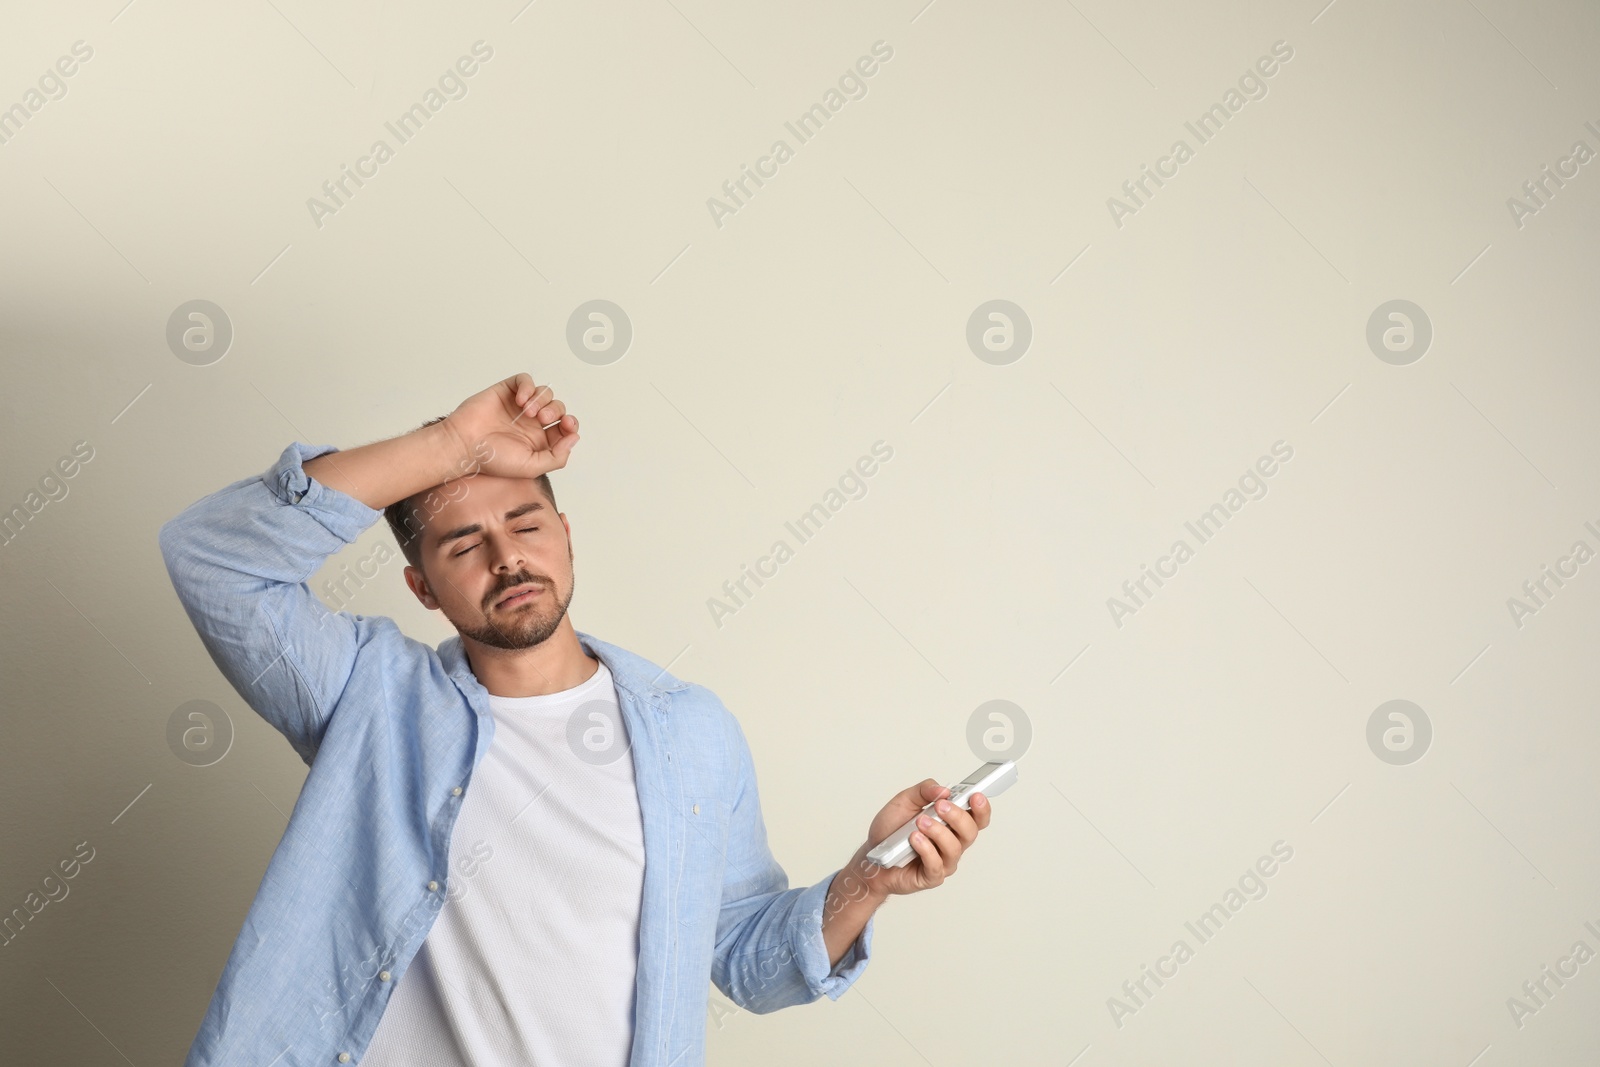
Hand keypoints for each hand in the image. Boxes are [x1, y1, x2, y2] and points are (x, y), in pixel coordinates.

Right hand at [444, 373, 578, 480]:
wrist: (464, 445)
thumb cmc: (492, 459)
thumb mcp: (531, 467)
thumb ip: (557, 456)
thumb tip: (574, 438)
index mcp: (539, 440)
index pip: (565, 427)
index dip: (571, 424)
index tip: (566, 425)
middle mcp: (531, 423)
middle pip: (557, 408)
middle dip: (555, 411)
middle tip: (541, 420)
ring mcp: (519, 406)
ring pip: (544, 393)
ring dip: (541, 400)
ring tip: (528, 412)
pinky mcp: (506, 392)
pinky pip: (525, 380)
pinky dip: (528, 386)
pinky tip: (521, 400)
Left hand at [850, 779, 992, 898]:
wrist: (872, 857)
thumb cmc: (890, 831)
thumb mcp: (904, 801)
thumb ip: (924, 791)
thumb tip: (943, 790)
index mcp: (950, 823)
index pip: (976, 817)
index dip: (981, 807)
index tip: (975, 796)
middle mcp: (951, 842)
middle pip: (970, 831)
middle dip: (957, 816)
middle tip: (940, 806)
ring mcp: (943, 861)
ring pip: (954, 847)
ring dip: (937, 832)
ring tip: (920, 823)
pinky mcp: (931, 876)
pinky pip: (936, 864)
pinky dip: (925, 849)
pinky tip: (914, 839)